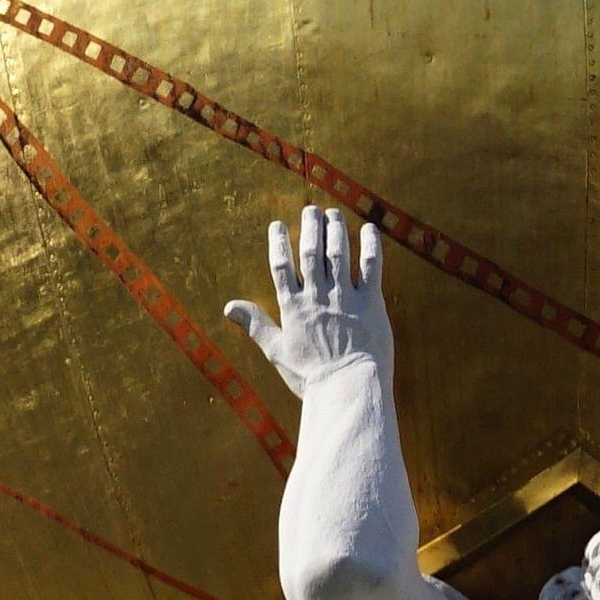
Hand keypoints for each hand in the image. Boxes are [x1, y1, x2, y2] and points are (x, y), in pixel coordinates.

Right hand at [222, 207, 394, 393]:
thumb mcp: (277, 352)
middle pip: (311, 252)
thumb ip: (255, 324)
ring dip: (336, 230)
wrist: (347, 389)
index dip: (279, 242)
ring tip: (334, 214)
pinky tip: (369, 229)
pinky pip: (372, 266)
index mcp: (293, 308)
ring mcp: (345, 297)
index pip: (281, 266)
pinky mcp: (371, 303)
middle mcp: (317, 297)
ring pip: (338, 253)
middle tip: (311, 210)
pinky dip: (370, 245)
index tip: (278, 224)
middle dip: (310, 227)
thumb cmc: (311, 377)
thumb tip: (228, 307)